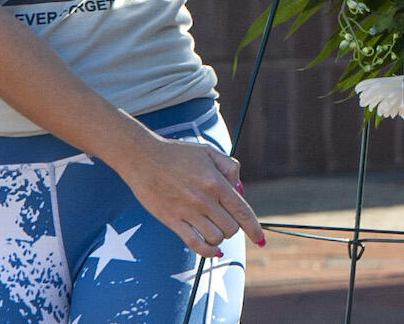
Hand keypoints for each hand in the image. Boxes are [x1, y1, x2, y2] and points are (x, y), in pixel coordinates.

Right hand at [117, 134, 263, 258]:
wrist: (143, 158)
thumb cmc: (176, 153)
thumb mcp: (208, 152)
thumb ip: (229, 167)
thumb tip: (240, 188)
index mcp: (216, 182)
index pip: (242, 211)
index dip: (254, 228)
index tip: (260, 239)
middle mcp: (204, 200)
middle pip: (231, 228)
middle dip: (233, 226)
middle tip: (224, 218)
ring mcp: (188, 212)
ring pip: (216, 238)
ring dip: (219, 236)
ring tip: (214, 227)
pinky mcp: (173, 221)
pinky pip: (195, 244)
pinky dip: (207, 251)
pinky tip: (212, 249)